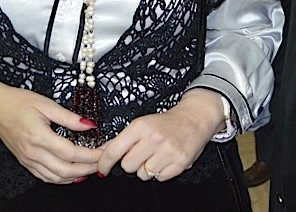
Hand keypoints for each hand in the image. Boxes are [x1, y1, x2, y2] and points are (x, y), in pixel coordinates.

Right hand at [0, 71, 102, 183]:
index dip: (91, 155)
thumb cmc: (18, 102)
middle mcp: (33, 153)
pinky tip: (72, 174)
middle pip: (66, 170)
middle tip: (103, 162)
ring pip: (56, 177)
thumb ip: (70, 117)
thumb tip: (90, 125)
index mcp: (39, 137)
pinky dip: (62, 179)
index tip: (104, 151)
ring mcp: (28, 160)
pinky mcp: (25, 162)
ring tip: (92, 169)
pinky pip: (46, 177)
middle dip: (88, 169)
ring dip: (76, 177)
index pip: (71, 153)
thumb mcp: (46, 104)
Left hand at [97, 88, 222, 181]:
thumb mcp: (142, 124)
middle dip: (132, 162)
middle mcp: (154, 138)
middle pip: (127, 166)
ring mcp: (168, 151)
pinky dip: (160, 172)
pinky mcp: (180, 163)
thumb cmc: (166, 122)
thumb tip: (101, 152)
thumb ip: (122, 139)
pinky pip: (159, 178)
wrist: (194, 118)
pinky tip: (165, 159)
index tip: (101, 168)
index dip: (104, 163)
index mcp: (141, 126)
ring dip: (147, 168)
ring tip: (156, 155)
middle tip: (141, 153)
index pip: (114, 150)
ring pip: (143, 174)